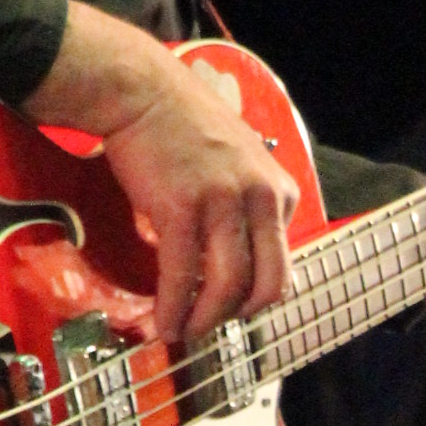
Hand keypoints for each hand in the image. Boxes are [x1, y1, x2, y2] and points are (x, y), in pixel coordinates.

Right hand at [25, 2, 295, 346]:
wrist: (143, 92)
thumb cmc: (184, 127)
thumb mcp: (240, 164)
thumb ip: (248, 207)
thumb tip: (235, 261)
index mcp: (280, 191)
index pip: (282, 265)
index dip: (255, 297)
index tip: (231, 310)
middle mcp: (262, 197)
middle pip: (266, 286)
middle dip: (238, 318)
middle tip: (211, 329)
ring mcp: (224, 202)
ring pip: (226, 288)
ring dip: (204, 322)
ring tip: (183, 333)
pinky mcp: (183, 208)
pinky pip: (181, 276)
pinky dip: (172, 308)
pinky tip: (162, 322)